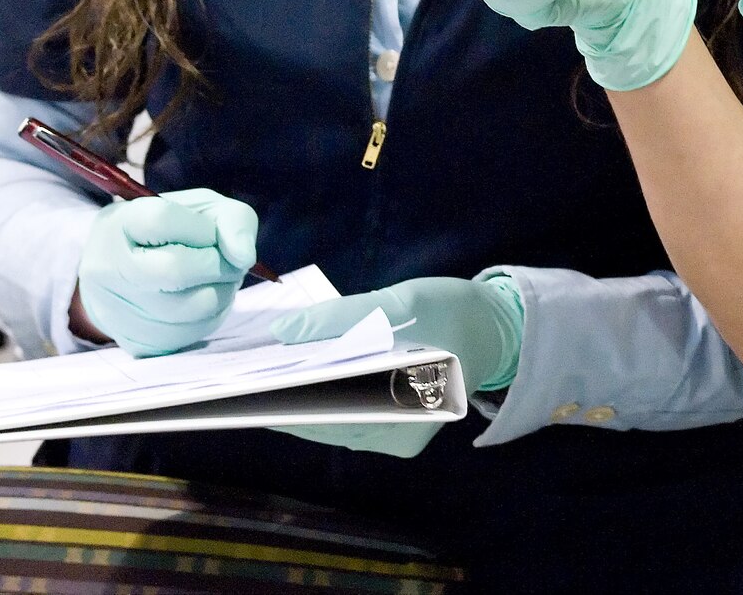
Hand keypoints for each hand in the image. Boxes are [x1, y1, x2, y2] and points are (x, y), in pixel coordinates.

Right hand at [75, 189, 258, 356]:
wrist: (125, 274)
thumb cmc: (171, 233)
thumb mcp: (202, 209)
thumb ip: (232, 220)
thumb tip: (244, 257)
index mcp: (119, 223)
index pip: (163, 219)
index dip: (202, 227)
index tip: (211, 232)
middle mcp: (108, 268)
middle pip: (177, 270)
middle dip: (218, 264)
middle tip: (226, 260)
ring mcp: (117, 310)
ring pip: (193, 306)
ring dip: (223, 290)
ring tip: (216, 277)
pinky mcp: (137, 342)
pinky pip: (192, 332)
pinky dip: (212, 313)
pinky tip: (202, 296)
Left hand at [269, 274, 524, 457]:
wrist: (498, 327)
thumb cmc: (455, 310)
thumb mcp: (403, 302)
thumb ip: (345, 317)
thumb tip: (285, 333)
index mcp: (411, 411)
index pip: (333, 413)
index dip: (288, 398)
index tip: (247, 382)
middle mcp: (400, 438)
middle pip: (328, 422)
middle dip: (286, 396)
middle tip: (244, 371)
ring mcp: (397, 440)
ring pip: (332, 424)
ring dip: (298, 398)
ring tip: (260, 371)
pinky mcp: (393, 433)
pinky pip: (345, 420)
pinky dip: (319, 399)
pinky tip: (295, 375)